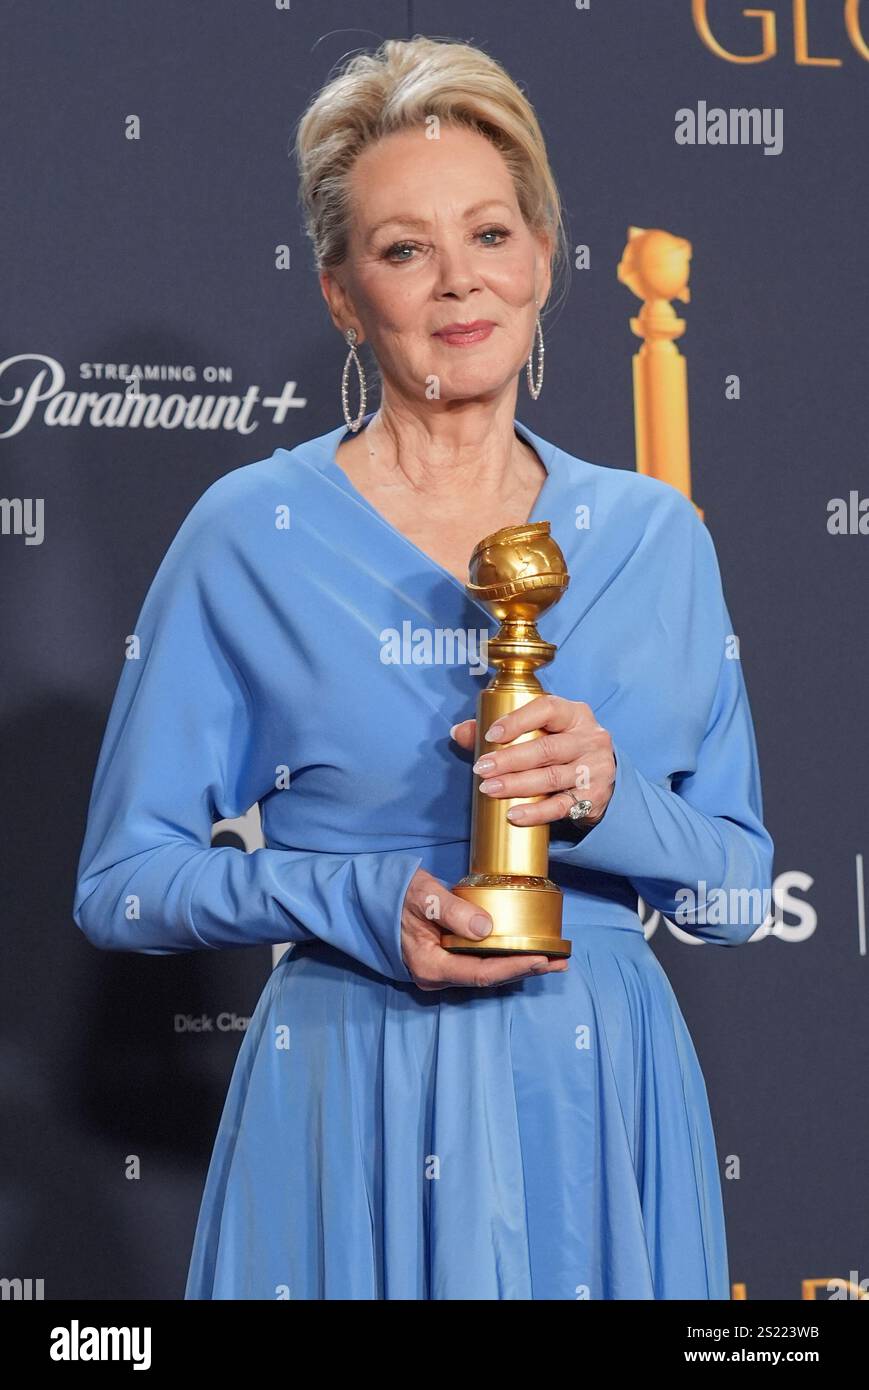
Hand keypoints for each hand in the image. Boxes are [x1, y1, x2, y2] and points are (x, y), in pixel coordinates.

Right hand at [401, 866, 567, 990]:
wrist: (369, 897)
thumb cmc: (393, 894)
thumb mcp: (423, 896)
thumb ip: (452, 912)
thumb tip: (486, 928)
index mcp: (430, 966)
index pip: (481, 973)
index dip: (514, 967)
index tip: (542, 959)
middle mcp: (436, 976)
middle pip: (489, 978)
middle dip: (525, 969)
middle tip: (559, 962)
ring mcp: (440, 970)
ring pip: (486, 973)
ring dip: (518, 965)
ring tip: (552, 959)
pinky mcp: (444, 959)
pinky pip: (478, 963)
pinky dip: (504, 957)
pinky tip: (524, 951)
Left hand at [451, 695, 615, 827]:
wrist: (599, 776)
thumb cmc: (561, 747)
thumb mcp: (540, 731)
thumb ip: (499, 730)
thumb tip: (458, 732)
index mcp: (575, 714)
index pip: (547, 709)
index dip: (518, 721)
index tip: (490, 735)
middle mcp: (590, 739)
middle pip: (547, 749)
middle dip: (509, 759)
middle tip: (481, 768)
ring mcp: (595, 769)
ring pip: (552, 778)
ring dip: (517, 785)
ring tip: (489, 789)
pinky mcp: (594, 797)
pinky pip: (561, 806)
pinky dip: (536, 812)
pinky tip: (513, 814)